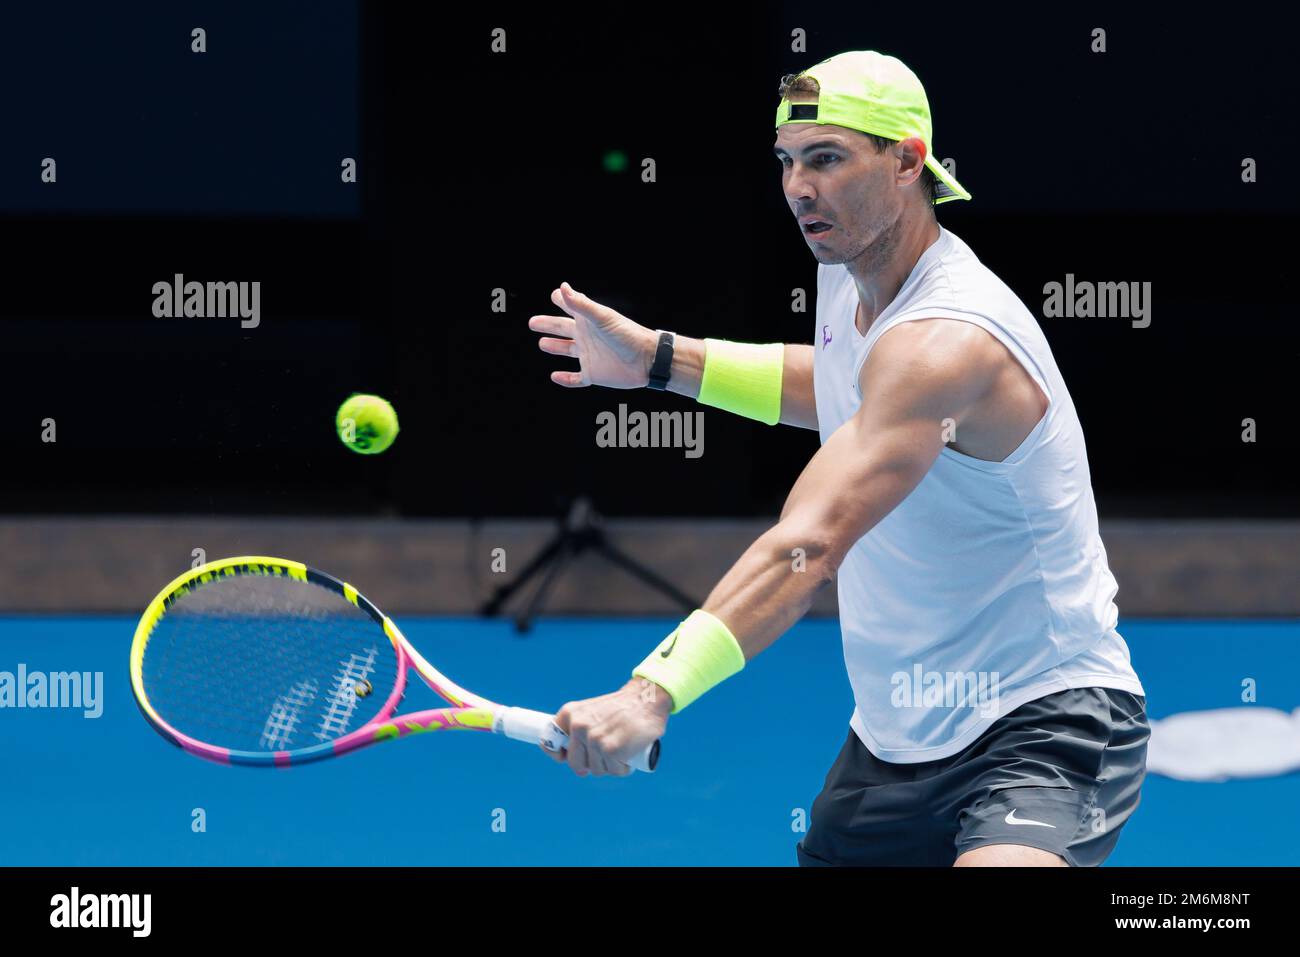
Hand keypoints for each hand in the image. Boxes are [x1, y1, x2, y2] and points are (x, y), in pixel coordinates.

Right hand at [529, 282, 656, 388]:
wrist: (646, 360)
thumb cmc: (627, 334)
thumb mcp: (602, 317)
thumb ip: (581, 304)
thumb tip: (562, 288)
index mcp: (588, 320)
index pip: (570, 306)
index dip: (561, 299)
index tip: (555, 294)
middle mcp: (586, 336)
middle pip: (562, 328)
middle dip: (547, 324)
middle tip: (533, 322)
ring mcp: (589, 355)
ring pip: (567, 350)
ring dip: (554, 346)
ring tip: (542, 343)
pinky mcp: (592, 374)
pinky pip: (575, 378)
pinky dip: (565, 378)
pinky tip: (555, 376)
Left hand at [545, 678, 671, 776]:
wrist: (647, 698)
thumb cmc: (621, 708)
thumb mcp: (592, 711)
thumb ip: (579, 728)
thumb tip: (568, 758)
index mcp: (570, 714)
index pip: (550, 742)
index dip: (559, 755)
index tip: (566, 758)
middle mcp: (578, 726)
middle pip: (575, 764)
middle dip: (590, 765)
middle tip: (605, 754)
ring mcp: (594, 739)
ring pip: (597, 770)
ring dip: (610, 765)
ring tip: (621, 748)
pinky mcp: (611, 750)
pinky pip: (614, 771)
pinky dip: (623, 768)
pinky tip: (629, 753)